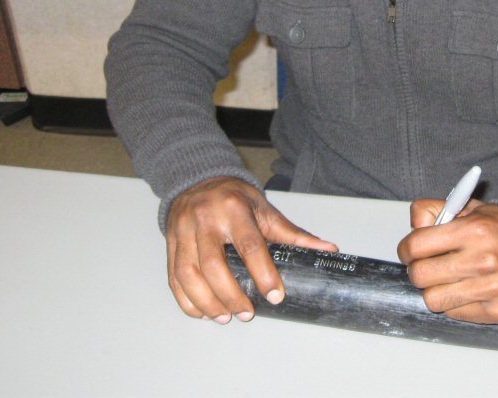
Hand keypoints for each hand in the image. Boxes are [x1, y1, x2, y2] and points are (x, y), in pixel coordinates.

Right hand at [165, 176, 336, 323]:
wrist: (200, 180)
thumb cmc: (235, 198)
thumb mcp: (265, 210)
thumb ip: (293, 234)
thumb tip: (327, 249)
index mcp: (234, 208)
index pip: (250, 245)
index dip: (263, 273)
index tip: (275, 295)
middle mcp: (205, 218)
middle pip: (213, 264)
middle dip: (230, 294)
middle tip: (246, 313)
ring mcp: (184, 231)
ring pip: (189, 273)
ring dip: (207, 302)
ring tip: (224, 316)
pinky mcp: (170, 243)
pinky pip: (174, 277)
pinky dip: (187, 300)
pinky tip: (202, 311)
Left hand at [396, 199, 497, 323]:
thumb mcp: (476, 209)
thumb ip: (441, 211)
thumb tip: (415, 225)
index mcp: (476, 230)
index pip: (417, 244)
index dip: (406, 249)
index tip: (410, 251)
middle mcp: (484, 260)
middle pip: (420, 275)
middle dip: (417, 270)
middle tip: (427, 265)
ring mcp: (491, 288)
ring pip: (433, 298)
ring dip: (435, 289)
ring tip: (448, 279)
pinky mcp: (496, 311)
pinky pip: (453, 313)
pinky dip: (454, 303)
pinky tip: (467, 289)